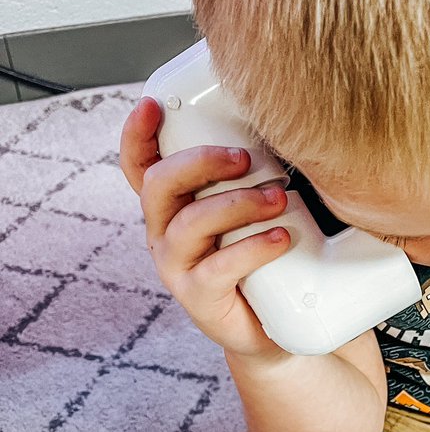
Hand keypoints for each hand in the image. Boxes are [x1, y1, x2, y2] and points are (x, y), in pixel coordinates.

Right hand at [119, 96, 293, 360]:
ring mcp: (176, 266)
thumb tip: (292, 130)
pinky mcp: (198, 297)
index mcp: (171, 207)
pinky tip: (280, 239)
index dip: (137, 135)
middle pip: (160, 185)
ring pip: (191, 224)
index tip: (152, 105)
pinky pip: (218, 267)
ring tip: (278, 199)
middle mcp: (164, 233)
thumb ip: (251, 178)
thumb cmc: (259, 259)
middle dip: (201, 162)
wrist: (268, 327)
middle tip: (246, 158)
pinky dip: (252, 248)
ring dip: (238, 204)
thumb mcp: (248, 213)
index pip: (139, 166)